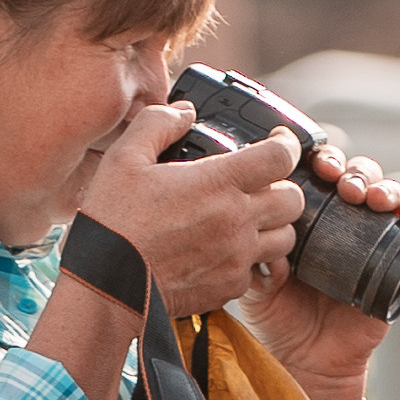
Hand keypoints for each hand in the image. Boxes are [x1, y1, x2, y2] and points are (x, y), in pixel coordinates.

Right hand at [77, 102, 306, 315]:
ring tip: (249, 220)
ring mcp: (236, 257)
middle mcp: (236, 220)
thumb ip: (158, 124)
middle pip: (293, 200)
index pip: (281, 156)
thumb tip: (184, 112)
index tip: (278, 142)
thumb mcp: (125, 157)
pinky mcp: (228, 287)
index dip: (287, 144)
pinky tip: (225, 251)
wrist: (106, 285)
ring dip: (273, 226)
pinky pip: (257, 271)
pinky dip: (249, 260)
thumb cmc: (114, 222)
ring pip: (285, 239)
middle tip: (263, 184)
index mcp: (218, 183)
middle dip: (283, 187)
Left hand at [241, 135, 399, 399]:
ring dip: (382, 186)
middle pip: (356, 176)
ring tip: (370, 198)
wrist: (308, 363)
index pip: (321, 175)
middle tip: (340, 182)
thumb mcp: (260, 288)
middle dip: (351, 170)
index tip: (312, 166)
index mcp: (310, 219)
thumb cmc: (282, 321)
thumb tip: (267, 236)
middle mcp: (344, 223)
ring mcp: (373, 241)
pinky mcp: (398, 266)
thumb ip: (259, 262)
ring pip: (386, 196)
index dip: (321, 162)